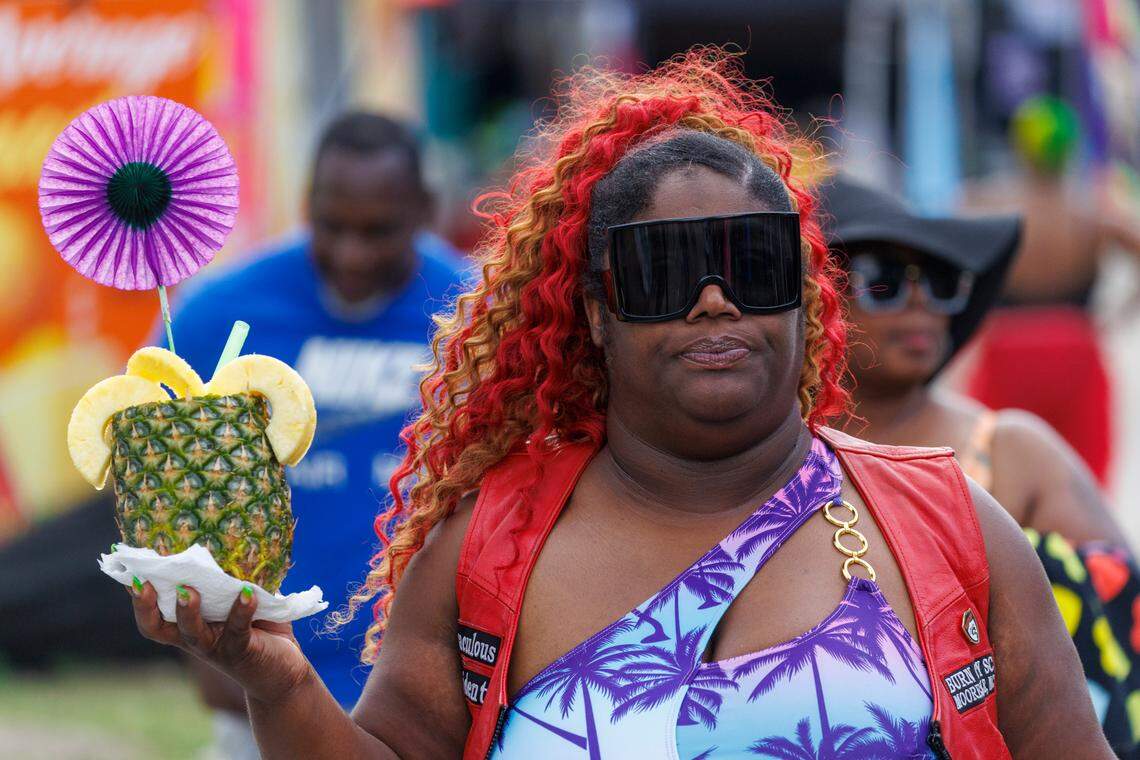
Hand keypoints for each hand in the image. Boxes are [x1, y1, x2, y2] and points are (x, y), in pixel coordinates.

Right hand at [130, 581, 312, 703]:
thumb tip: (227, 539)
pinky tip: (248, 592)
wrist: (283, 672)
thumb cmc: (259, 630)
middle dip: (147, 607)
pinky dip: (242, 610)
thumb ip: (230, 577)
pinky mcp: (241, 652)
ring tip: (188, 591)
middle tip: (143, 584)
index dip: (138, 598)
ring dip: (187, 612)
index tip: (131, 573)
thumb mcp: (240, 601)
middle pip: (159, 629)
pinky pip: (237, 630)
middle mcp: (195, 639)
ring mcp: (216, 648)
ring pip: (192, 633)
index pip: (153, 614)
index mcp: (188, 625)